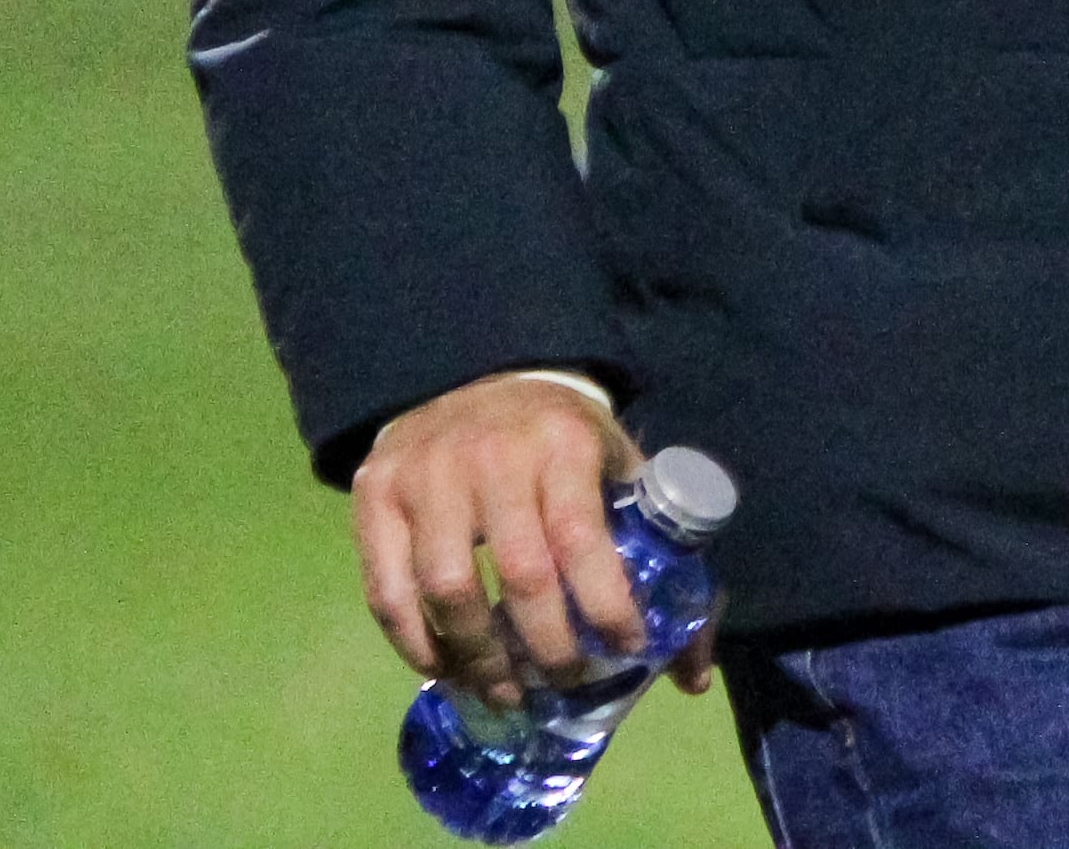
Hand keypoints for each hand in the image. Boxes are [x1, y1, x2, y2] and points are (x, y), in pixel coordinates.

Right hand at [352, 372, 709, 702]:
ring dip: (479, 659)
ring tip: (506, 692)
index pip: (583, 540)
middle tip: (564, 683)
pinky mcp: (375, 492)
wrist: (479, 376)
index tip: (625, 650)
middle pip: (520, 577)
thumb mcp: (620, 469)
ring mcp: (426, 473)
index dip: (606, 607)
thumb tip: (693, 675)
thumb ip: (663, 558)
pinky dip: (414, 643)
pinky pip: (387, 590)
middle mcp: (492, 455)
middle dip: (549, 649)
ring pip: (448, 591)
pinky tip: (444, 667)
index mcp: (562, 444)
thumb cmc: (560, 439)